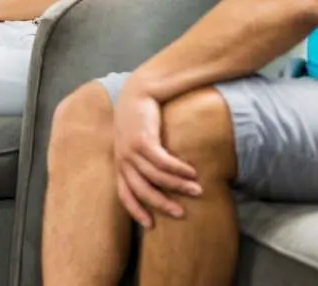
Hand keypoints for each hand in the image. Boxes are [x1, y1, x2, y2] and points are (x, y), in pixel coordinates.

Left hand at [112, 81, 201, 227]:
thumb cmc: (140, 121)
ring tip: (197, 190)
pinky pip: (162, 161)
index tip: (150, 226)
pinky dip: (178, 169)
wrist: (137, 92)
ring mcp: (131, 150)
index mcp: (120, 164)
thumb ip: (144, 162)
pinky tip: (192, 172)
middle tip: (181, 213)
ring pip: (156, 177)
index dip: (136, 210)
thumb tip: (162, 183)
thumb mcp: (137, 144)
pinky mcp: (143, 140)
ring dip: (178, 185)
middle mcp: (123, 159)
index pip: (124, 194)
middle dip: (162, 204)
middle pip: (142, 190)